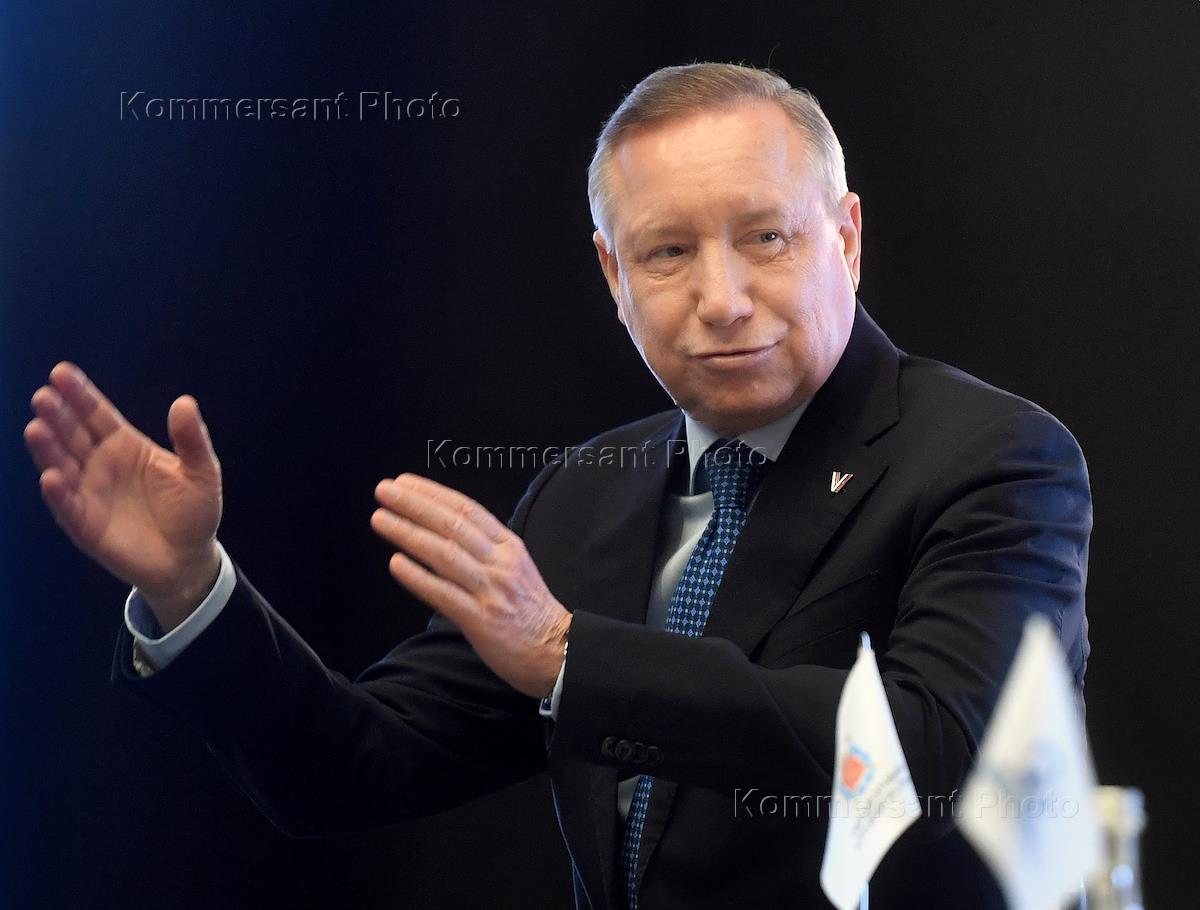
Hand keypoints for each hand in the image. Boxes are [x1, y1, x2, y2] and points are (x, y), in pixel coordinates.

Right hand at [23, 362, 222, 630]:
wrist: (190, 558)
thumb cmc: (194, 511)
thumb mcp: (201, 471)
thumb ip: (191, 439)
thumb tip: (184, 402)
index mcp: (126, 446)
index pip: (97, 414)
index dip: (80, 394)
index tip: (61, 372)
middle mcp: (100, 465)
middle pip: (73, 435)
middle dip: (58, 416)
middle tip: (43, 396)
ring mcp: (90, 494)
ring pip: (63, 466)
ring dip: (48, 449)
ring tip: (37, 428)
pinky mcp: (86, 525)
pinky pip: (68, 507)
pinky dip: (59, 493)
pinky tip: (52, 477)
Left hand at [371, 473, 570, 697]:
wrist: (560, 652)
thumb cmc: (532, 612)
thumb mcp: (516, 568)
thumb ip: (485, 551)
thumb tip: (446, 534)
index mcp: (509, 546)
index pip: (467, 510)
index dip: (433, 494)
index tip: (405, 482)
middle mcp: (500, 563)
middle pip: (452, 525)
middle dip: (414, 504)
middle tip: (384, 490)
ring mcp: (491, 590)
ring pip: (444, 553)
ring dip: (408, 533)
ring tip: (380, 519)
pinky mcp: (482, 620)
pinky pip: (444, 594)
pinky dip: (418, 577)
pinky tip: (396, 564)